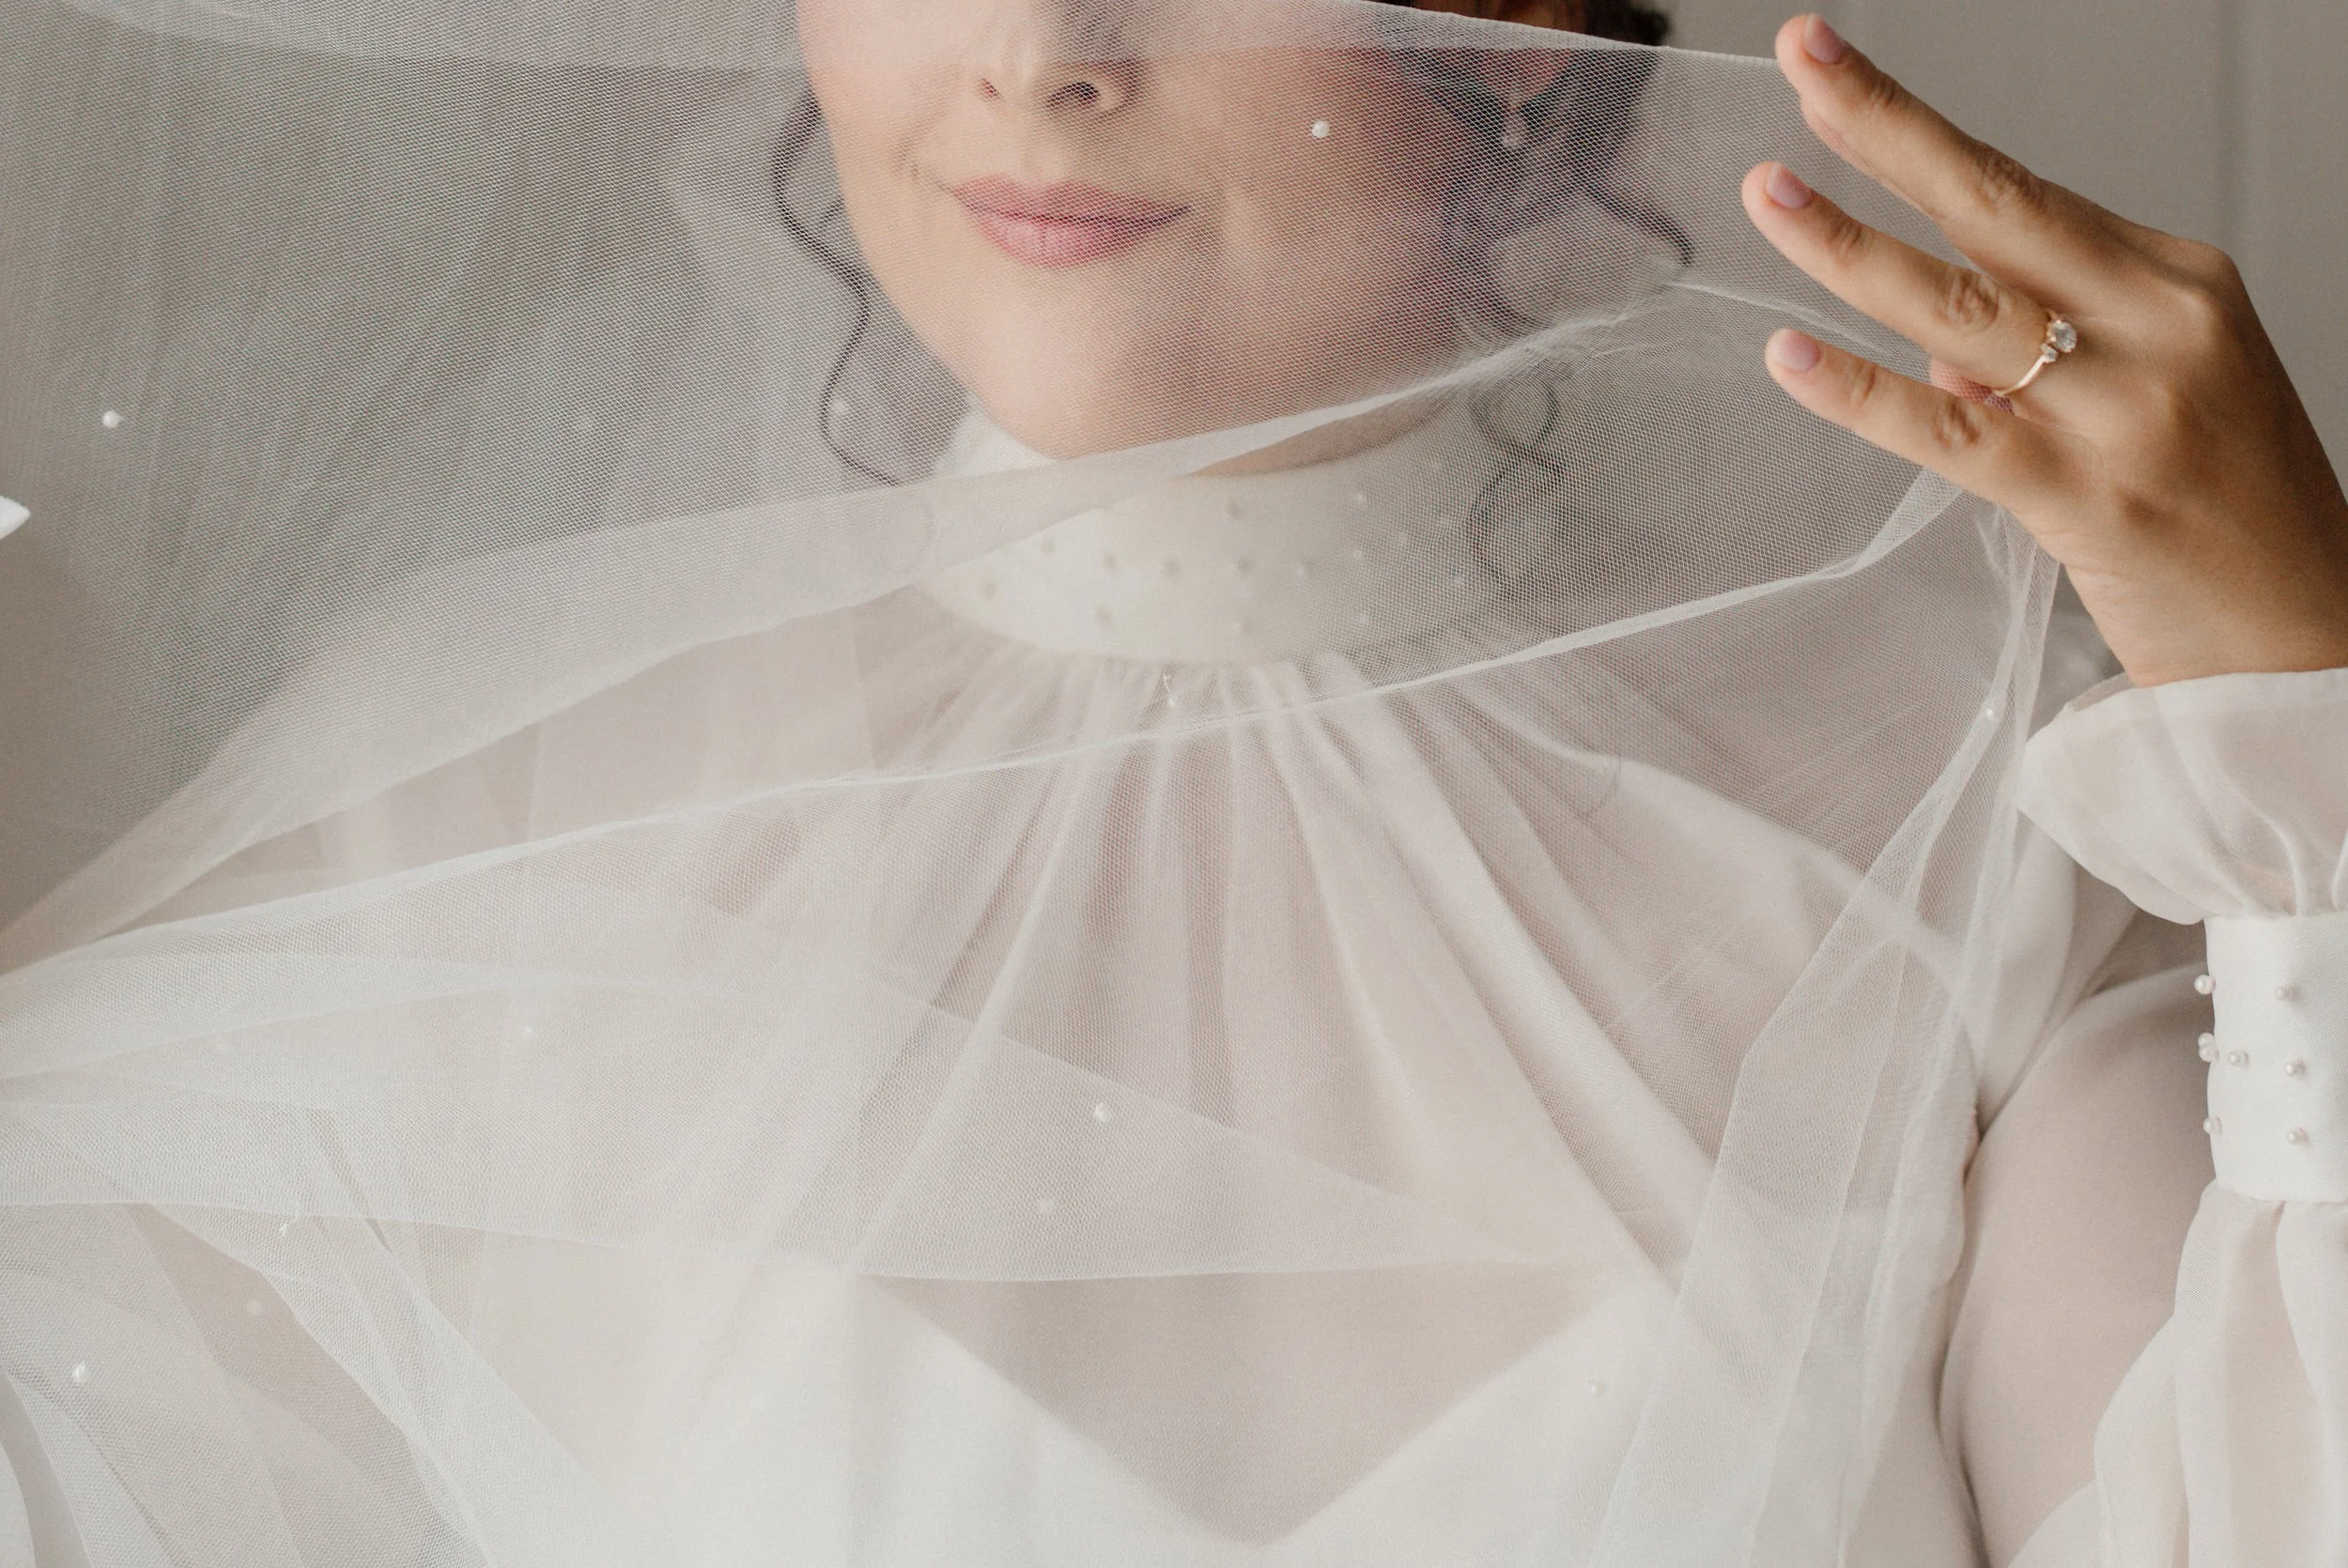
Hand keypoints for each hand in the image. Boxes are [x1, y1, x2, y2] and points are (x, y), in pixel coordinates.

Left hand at [1742, 14, 2347, 686]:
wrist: (2307, 637)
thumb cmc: (2224, 513)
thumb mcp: (2148, 394)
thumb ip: (2032, 357)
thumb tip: (1923, 340)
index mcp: (2177, 281)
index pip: (2021, 189)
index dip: (1916, 129)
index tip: (1831, 71)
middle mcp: (2158, 327)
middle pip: (1997, 206)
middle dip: (1889, 128)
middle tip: (1804, 62)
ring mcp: (2124, 411)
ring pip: (1963, 307)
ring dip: (1852, 245)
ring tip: (1770, 191)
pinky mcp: (2085, 499)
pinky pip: (1951, 433)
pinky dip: (1862, 391)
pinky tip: (1792, 354)